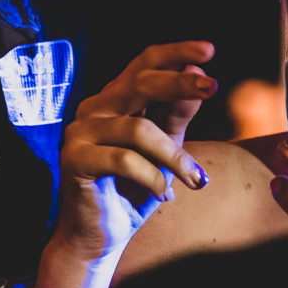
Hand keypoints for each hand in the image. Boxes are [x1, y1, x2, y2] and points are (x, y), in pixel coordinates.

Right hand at [18, 40, 216, 287]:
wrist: (98, 237)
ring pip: (138, 129)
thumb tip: (197, 74)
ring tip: (196, 180)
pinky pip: (124, 160)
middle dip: (178, 83)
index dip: (174, 53)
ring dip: (175, 157)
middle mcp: (94, 109)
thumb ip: (177, 115)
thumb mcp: (165, 149)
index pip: (143, 64)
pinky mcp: (75, 159)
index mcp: (114, 100)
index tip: (208, 51)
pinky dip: (153, 178)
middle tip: (212, 87)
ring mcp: (80, 132)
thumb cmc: (131, 191)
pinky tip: (165, 196)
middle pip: (138, 83)